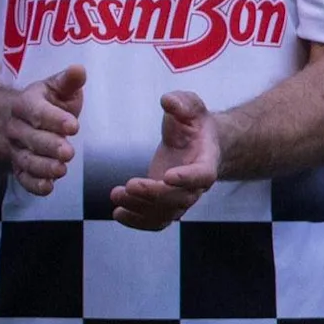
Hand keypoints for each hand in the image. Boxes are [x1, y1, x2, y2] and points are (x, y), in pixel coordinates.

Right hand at [2, 65, 87, 198]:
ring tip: (61, 170)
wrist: (11, 121)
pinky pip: (23, 178)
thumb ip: (67, 82)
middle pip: (31, 138)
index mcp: (25, 104)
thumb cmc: (44, 103)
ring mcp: (16, 150)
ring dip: (43, 167)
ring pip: (26, 160)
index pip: (37, 112)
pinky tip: (48, 187)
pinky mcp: (19, 168)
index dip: (55, 119)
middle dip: (50, 146)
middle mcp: (17, 128)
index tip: (74, 126)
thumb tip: (79, 70)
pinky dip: (34, 185)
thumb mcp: (54, 88)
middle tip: (68, 153)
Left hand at [111, 91, 219, 229]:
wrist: (199, 144)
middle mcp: (197, 186)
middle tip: (129, 185)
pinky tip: (118, 214)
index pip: (202, 175)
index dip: (187, 178)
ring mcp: (182, 199)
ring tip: (116, 195)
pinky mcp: (167, 205)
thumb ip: (183, 103)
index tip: (167, 176)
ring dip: (140, 208)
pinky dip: (137, 222)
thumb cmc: (195, 125)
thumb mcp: (192, 106)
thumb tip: (168, 101)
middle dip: (153, 195)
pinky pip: (156, 221)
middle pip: (180, 199)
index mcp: (207, 161)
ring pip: (165, 213)